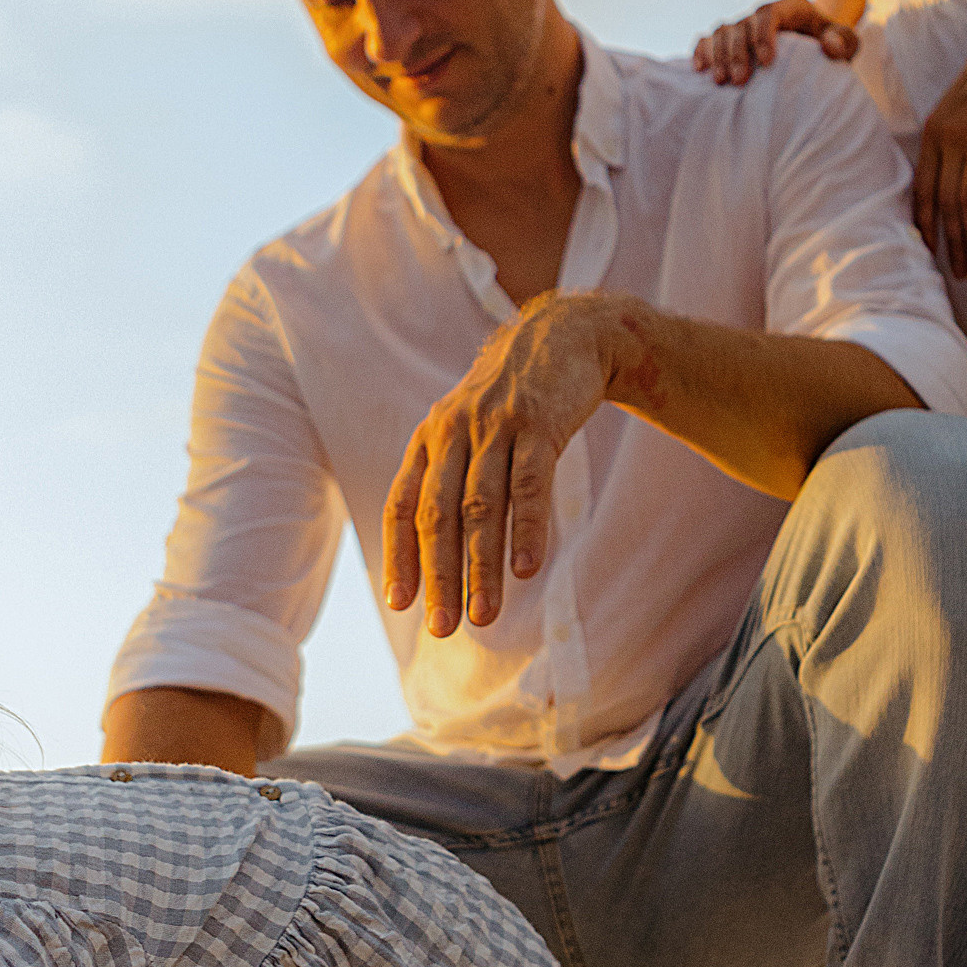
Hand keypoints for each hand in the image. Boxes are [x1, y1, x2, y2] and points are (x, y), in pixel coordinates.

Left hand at [384, 292, 617, 634]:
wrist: (565, 337)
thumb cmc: (514, 401)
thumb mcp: (471, 431)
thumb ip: (453, 480)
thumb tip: (442, 552)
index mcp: (430, 442)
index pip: (402, 506)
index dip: (400, 556)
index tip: (401, 605)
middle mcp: (453, 434)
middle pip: (438, 516)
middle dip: (438, 576)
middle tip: (442, 629)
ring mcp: (495, 428)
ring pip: (481, 508)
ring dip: (481, 567)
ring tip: (485, 616)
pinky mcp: (538, 424)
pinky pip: (529, 484)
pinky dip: (527, 529)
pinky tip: (527, 570)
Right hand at [693, 0, 858, 85]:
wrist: (817, 54)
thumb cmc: (833, 49)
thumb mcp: (848, 45)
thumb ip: (844, 42)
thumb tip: (829, 44)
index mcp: (791, 8)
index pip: (772, 14)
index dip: (764, 35)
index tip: (767, 63)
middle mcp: (763, 14)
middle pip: (743, 24)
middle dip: (738, 52)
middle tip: (739, 81)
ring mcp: (744, 26)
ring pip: (723, 31)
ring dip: (719, 55)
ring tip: (721, 82)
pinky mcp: (730, 40)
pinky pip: (708, 39)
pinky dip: (701, 50)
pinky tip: (699, 70)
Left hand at [912, 0, 966, 276]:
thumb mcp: (958, 104)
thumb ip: (950, 139)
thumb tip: (950, 179)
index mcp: (933, 131)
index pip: (922, 190)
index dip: (924, 225)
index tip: (927, 253)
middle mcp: (950, 136)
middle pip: (944, 202)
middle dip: (949, 243)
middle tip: (958, 275)